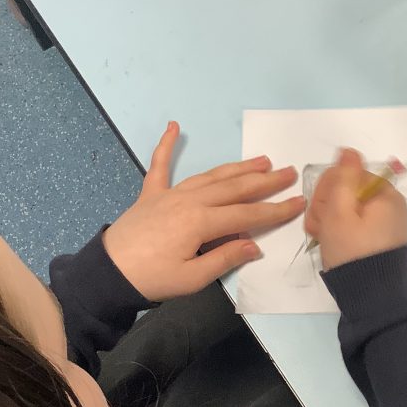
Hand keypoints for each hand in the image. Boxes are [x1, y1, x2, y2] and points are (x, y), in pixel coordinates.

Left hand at [103, 121, 304, 299]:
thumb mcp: (192, 279)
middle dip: (264, 181)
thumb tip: (253, 245)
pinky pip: (159, 166)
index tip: (298, 203)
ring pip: (210, 176)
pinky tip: (174, 127)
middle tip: (289, 173)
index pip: (247, 215)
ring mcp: (170, 194)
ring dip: (237, 167)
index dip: (275, 211)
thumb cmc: (152, 279)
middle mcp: (189, 201)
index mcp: (201, 223)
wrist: (108, 273)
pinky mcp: (151, 195)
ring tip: (261, 160)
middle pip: (234, 188)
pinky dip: (166, 145)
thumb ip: (224, 259)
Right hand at [304, 148, 406, 270]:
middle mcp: (387, 204)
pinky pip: (353, 224)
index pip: (346, 173)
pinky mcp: (377, 238)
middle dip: (327, 206)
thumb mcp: (341, 211)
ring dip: (328, 220)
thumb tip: (349, 151)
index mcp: (383, 193)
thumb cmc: (353, 252)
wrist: (371, 296)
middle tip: (322, 228)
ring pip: (345, 207)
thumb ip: (343, 177)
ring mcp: (383, 222)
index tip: (321, 213)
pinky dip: (338, 231)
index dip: (326, 190)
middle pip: (346, 190)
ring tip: (325, 239)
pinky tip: (331, 243)